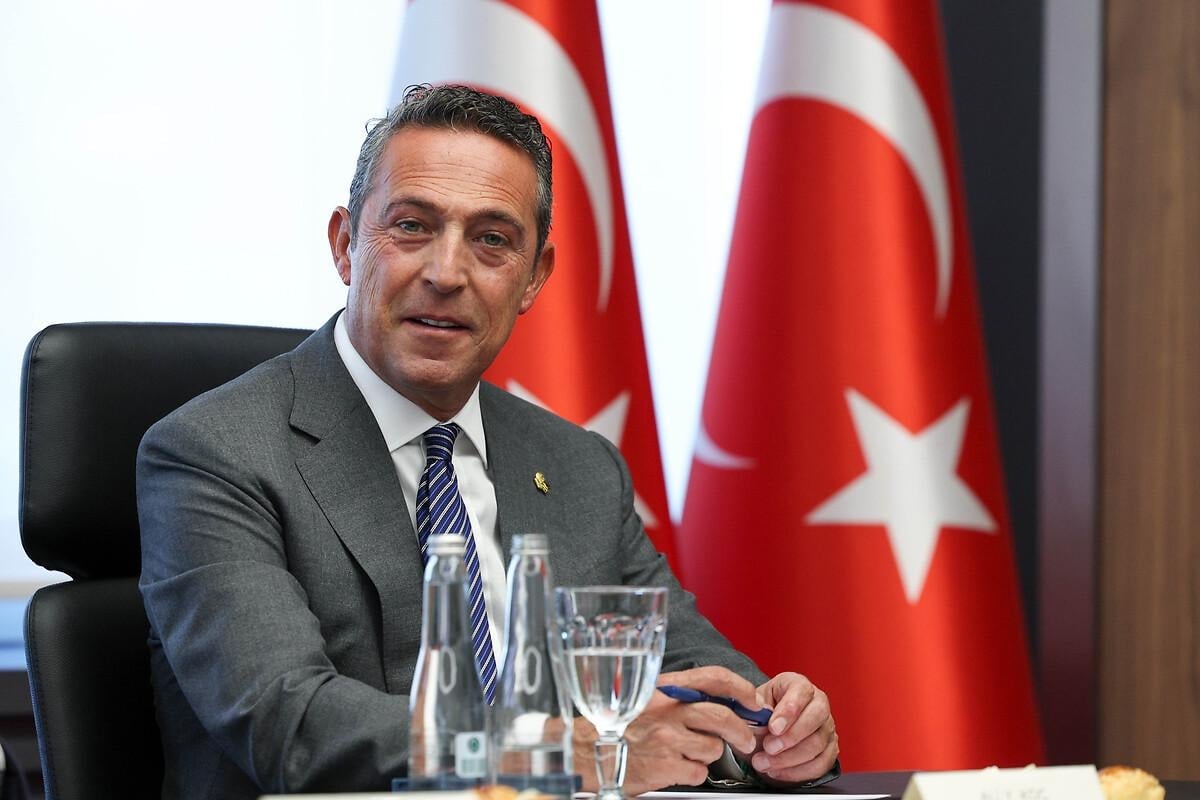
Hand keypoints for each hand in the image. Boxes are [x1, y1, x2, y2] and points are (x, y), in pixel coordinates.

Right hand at [572, 666, 759, 794]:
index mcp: (665, 687)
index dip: (740, 689)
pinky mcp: (666, 765)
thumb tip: (722, 701)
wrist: (590, 751)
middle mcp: (668, 709)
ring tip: (688, 753)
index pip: (714, 678)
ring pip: (713, 748)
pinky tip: (677, 767)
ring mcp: (667, 738)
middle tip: (746, 741)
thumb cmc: (620, 724)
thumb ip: (680, 695)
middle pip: (722, 717)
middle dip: (742, 732)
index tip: (753, 701)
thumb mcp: (648, 697)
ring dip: (708, 755)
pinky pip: (699, 772)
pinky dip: (693, 772)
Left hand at [746, 672, 837, 783]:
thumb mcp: (753, 707)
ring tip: (764, 762)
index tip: (773, 727)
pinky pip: (820, 764)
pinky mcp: (830, 749)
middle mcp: (818, 702)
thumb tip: (759, 720)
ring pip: (818, 744)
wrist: (766, 731)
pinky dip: (797, 772)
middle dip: (791, 736)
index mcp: (797, 684)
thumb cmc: (762, 714)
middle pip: (816, 716)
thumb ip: (755, 712)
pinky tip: (777, 771)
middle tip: (769, 747)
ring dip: (789, 758)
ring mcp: (827, 726)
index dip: (788, 711)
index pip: (801, 692)